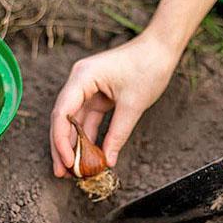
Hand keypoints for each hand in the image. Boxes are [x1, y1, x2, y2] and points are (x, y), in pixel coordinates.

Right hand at [50, 32, 179, 176]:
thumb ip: (118, 134)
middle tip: (62, 173)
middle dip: (62, 147)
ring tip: (73, 170)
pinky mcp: (97, 94)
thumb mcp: (133, 105)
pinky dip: (88, 137)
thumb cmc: (148, 68)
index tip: (66, 162)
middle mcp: (79, 82)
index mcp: (82, 77)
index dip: (61, 140)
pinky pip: (88, 119)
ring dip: (74, 145)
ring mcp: (87, 88)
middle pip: (63, 119)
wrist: (161, 49)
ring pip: (74, 122)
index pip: (62, 112)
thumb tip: (108, 161)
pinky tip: (87, 156)